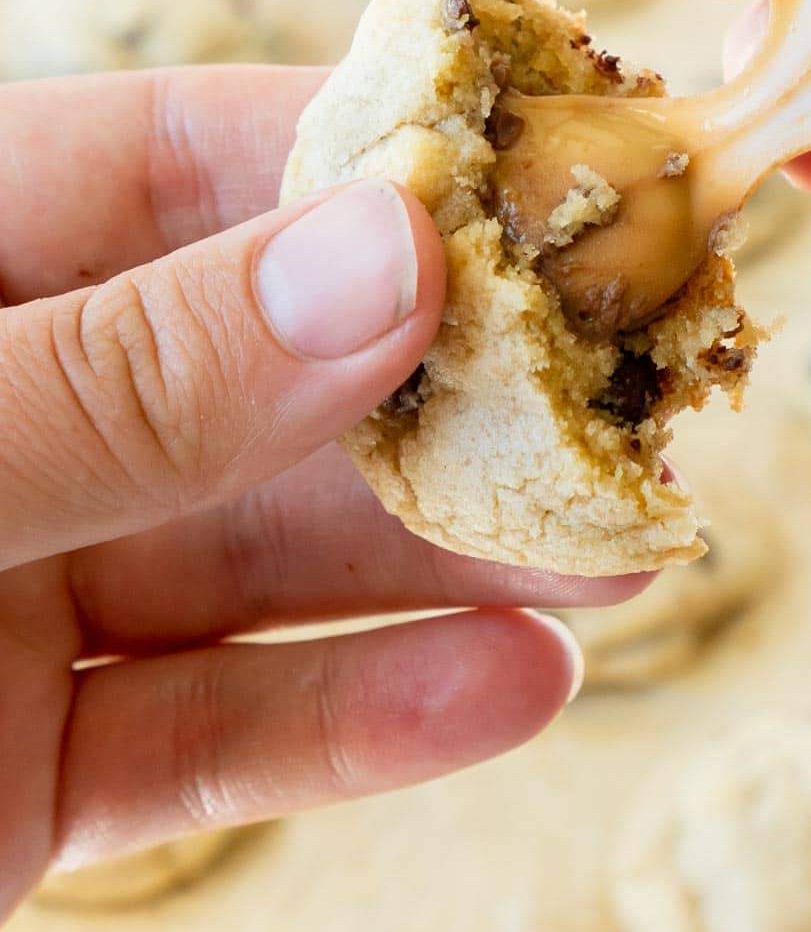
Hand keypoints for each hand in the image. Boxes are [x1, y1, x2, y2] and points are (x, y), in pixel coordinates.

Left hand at [0, 66, 640, 922]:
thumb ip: (124, 374)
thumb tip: (385, 257)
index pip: (166, 160)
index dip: (359, 164)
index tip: (543, 186)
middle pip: (254, 370)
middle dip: (447, 389)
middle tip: (627, 393)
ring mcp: (4, 595)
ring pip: (258, 561)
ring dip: (445, 563)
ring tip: (627, 552)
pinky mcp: (23, 771)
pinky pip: (212, 735)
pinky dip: (357, 723)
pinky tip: (509, 691)